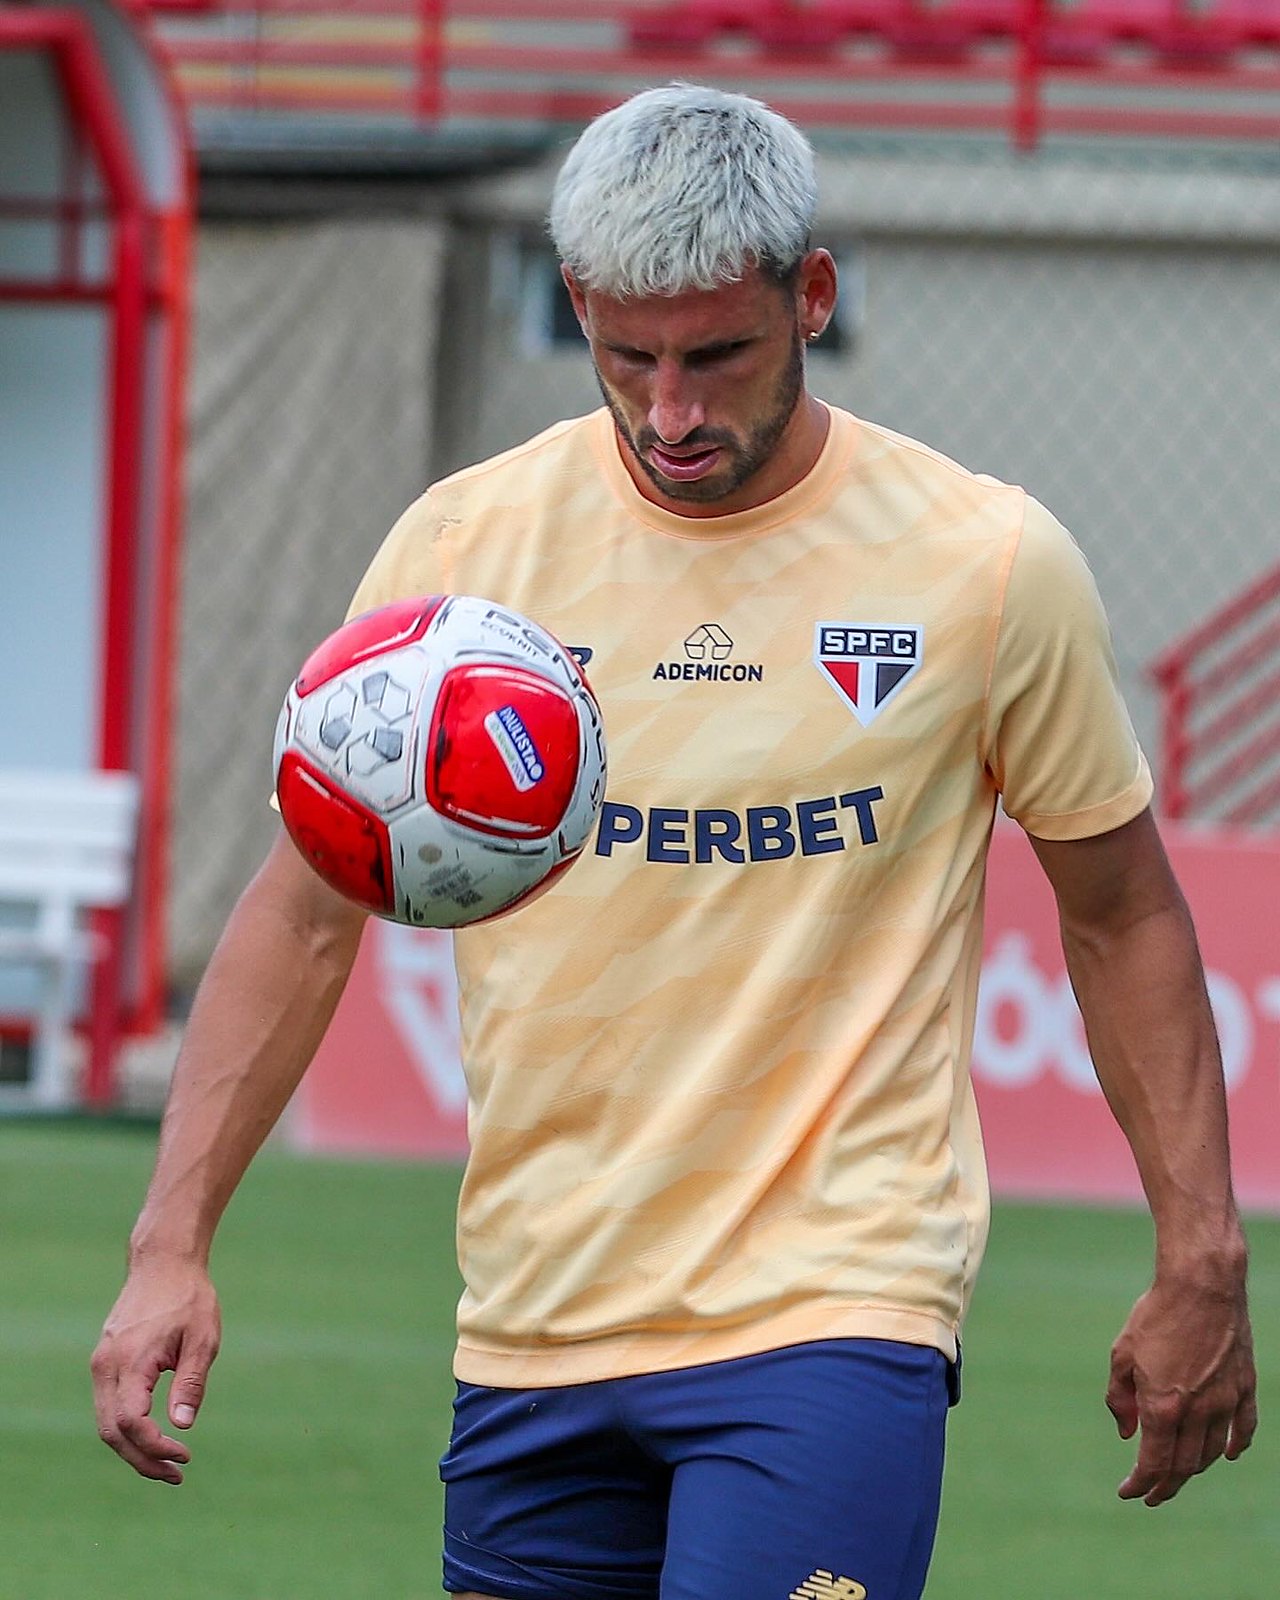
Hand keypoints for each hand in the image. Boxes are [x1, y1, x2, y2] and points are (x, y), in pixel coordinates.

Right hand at [91, 1259, 221, 1484]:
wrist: (163, 1263)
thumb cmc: (189, 1298)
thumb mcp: (203, 1338)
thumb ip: (191, 1382)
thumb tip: (183, 1426)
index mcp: (131, 1361)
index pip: (130, 1422)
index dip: (154, 1447)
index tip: (184, 1455)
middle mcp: (106, 1366)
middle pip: (111, 1431)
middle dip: (141, 1459)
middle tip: (175, 1474)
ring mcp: (101, 1363)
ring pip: (106, 1422)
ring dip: (133, 1448)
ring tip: (168, 1462)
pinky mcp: (104, 1361)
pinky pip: (109, 1405)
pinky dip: (127, 1428)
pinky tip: (153, 1436)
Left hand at [1107, 1271, 1256, 1506]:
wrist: (1201, 1286)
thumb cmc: (1155, 1315)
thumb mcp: (1122, 1354)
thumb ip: (1121, 1398)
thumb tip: (1127, 1433)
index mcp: (1163, 1406)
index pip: (1153, 1463)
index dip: (1140, 1484)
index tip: (1128, 1492)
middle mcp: (1197, 1412)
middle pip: (1184, 1466)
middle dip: (1165, 1485)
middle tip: (1152, 1495)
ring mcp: (1226, 1402)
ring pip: (1212, 1453)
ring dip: (1194, 1469)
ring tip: (1179, 1474)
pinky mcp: (1245, 1387)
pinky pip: (1244, 1429)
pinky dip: (1235, 1446)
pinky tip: (1228, 1455)